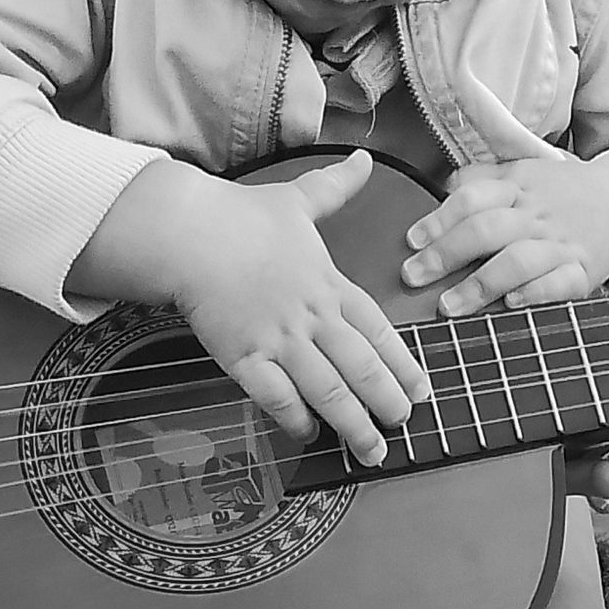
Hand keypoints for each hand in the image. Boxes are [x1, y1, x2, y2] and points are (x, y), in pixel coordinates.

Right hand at [168, 150, 429, 465]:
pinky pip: (276, 396)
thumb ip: (336, 187)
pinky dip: (295, 418)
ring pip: (327, 389)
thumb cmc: (240, 216)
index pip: (378, 329)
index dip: (403, 362)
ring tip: (370, 449)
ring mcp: (278, 338)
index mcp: (328, 283)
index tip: (421, 389)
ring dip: (352, 423)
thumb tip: (365, 159)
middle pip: (360, 366)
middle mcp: (311, 315)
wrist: (187, 232)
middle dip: (386, 401)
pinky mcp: (242, 356)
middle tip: (403, 425)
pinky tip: (308, 434)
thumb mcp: (297, 198)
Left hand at [399, 153, 608, 316]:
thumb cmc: (559, 195)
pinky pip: (560, 284)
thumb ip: (481, 180)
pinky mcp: (583, 272)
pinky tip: (511, 305)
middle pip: (488, 229)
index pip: (473, 197)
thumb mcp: (522, 174)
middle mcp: (536, 214)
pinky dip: (536, 295)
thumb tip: (440, 187)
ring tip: (448, 306)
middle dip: (446, 254)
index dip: (439, 220)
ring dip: (481, 284)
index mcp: (518, 185)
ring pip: (518, 261)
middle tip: (413, 276)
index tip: (411, 242)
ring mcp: (561, 244)